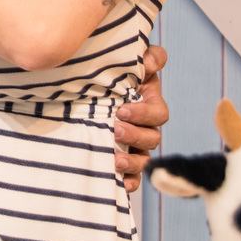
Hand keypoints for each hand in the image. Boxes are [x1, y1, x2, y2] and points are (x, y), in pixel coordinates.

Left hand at [115, 44, 168, 191]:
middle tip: (115, 129)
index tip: (122, 111)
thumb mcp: (126, 61)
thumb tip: (149, 63)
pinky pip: (132, 177)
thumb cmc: (108, 72)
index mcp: (148, 103)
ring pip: (143, 159)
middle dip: (135, 135)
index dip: (145, 114)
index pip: (158, 113)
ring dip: (133, 161)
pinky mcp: (122, 160)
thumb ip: (147, 57)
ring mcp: (133, 145)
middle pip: (152, 138)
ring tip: (115, 159)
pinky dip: (130, 182)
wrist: (82, 89)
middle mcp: (144, 126)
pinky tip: (121, 183)